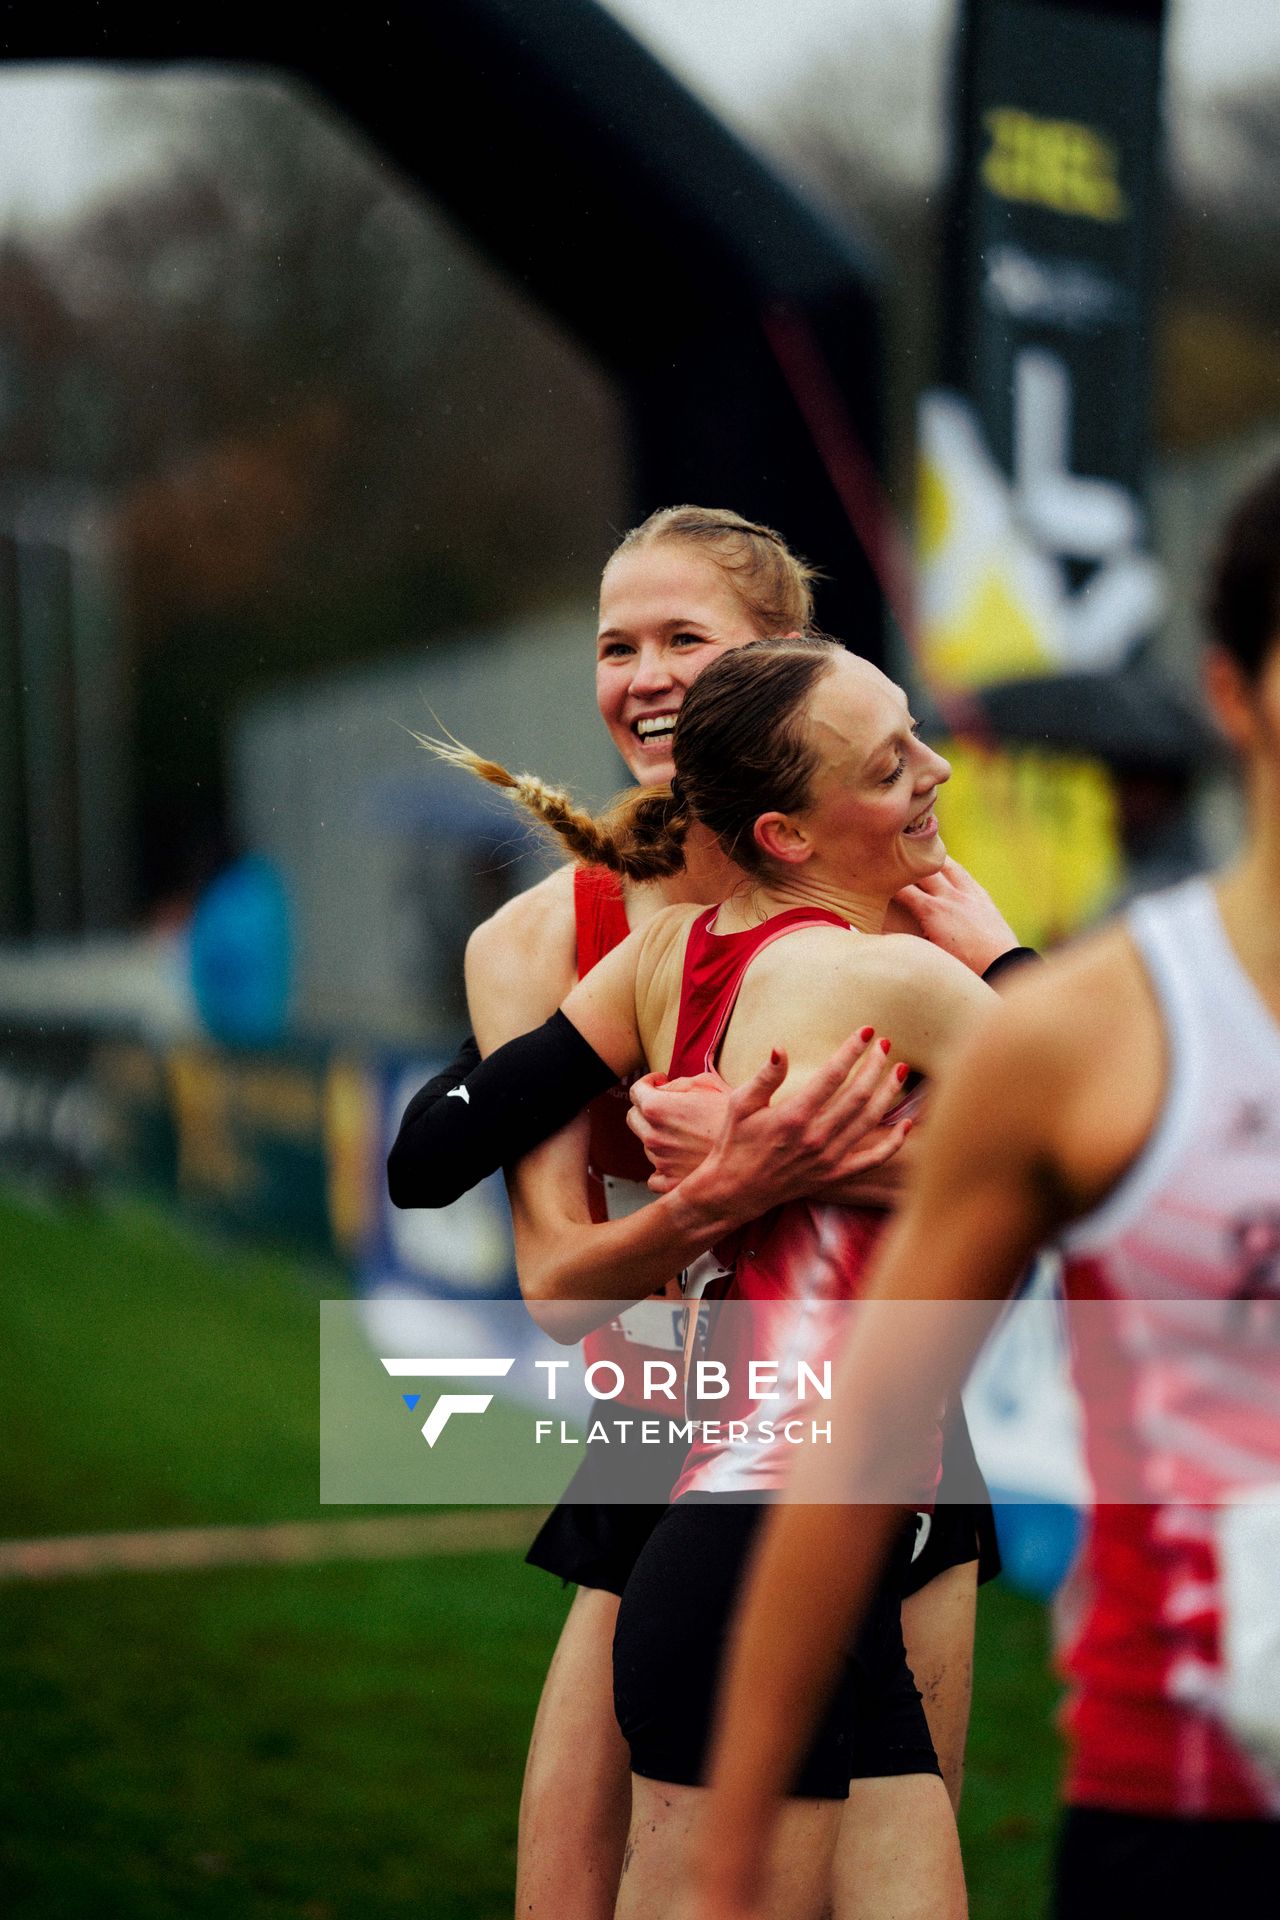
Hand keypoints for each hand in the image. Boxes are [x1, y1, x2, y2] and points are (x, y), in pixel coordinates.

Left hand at [629, 1071, 729, 1192]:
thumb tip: (665, 1086)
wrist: (760, 1151)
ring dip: (658, 1136)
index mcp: (658, 1108)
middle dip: (646, 1108)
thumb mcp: (710, 1084)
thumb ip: (680, 1083)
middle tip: (666, 1106)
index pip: (636, 1092)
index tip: (658, 1083)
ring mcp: (660, 1162)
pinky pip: (655, 1176)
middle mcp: (653, 1136)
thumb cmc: (739, 1114)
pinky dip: (663, 1168)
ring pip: (646, 1146)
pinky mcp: (670, 1183)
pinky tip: (679, 1161)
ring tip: (685, 1134)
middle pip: (633, 1118)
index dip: (647, 1083)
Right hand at [669, 1027, 912, 1239]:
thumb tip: (782, 1046)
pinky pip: (873, 1159)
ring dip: (888, 1093)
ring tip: (900, 1070)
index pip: (833, 1075)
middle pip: (858, 1095)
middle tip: (886, 1044)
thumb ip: (765, 1076)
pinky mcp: (834, 1175)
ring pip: (870, 1121)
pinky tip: (907, 1123)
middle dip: (876, 1066)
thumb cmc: (735, 1142)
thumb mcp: (740, 1104)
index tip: (866, 1031)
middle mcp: (815, 1138)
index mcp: (793, 1116)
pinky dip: (894, 1142)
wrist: (735, 1191)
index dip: (852, 1050)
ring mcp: (828, 1159)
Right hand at [892, 857, 1017, 974]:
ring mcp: (970, 897)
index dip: (886, 880)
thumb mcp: (930, 956)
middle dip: (908, 858)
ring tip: (925, 847)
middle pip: (925, 870)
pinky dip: (956, 871)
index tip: (875, 872)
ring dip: (935, 857)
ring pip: (951, 867)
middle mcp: (951, 898)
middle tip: (896, 847)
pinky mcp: (985, 901)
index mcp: (932, 911)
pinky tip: (954, 870)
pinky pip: (968, 878)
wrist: (1002, 967)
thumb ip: (908, 942)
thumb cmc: (964, 968)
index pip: (902, 888)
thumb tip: (885, 939)